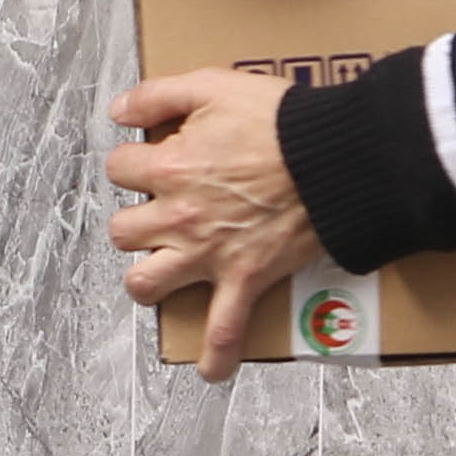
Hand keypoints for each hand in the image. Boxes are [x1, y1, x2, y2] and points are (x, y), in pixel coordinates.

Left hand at [107, 65, 316, 382]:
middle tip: (159, 211)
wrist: (337, 158)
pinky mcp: (245, 279)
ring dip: (148, 279)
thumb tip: (119, 110)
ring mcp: (209, 253)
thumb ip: (158, 95)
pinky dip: (217, 355)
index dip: (133, 161)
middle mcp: (179, 216)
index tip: (153, 158)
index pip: (119, 169)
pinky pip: (224, 330)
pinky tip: (211, 370)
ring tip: (160, 272)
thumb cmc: (284, 122)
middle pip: (122, 230)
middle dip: (135, 219)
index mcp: (170, 168)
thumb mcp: (214, 85)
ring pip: (146, 282)